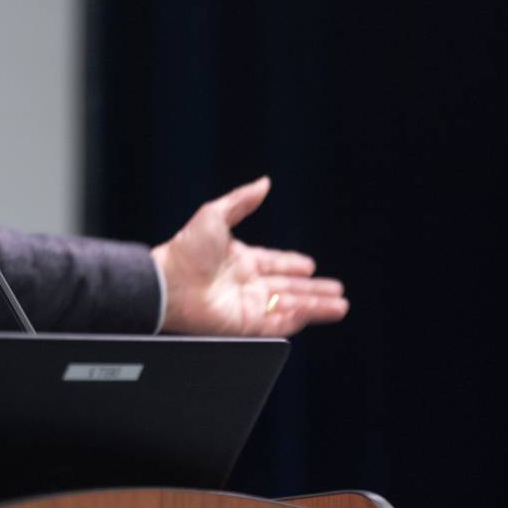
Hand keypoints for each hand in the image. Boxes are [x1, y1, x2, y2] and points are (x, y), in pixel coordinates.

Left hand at [152, 176, 348, 336]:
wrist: (168, 283)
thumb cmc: (184, 250)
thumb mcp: (215, 215)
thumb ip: (241, 200)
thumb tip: (264, 183)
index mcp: (239, 260)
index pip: (274, 264)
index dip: (293, 265)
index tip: (311, 266)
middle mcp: (245, 285)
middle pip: (289, 288)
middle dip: (315, 291)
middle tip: (337, 292)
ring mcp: (246, 306)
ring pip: (289, 307)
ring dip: (316, 306)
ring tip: (340, 306)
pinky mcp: (245, 325)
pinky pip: (277, 325)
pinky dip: (297, 319)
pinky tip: (314, 313)